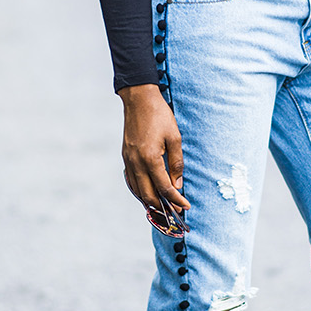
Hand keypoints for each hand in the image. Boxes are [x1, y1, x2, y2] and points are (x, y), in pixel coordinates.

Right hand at [119, 84, 190, 215]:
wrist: (139, 99)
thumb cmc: (159, 116)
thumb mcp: (174, 138)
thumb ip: (176, 163)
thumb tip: (177, 185)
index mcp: (150, 159)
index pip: (164, 188)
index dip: (176, 200)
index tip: (185, 206)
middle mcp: (136, 163)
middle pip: (148, 195)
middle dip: (162, 207)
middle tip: (175, 211)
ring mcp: (128, 161)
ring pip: (137, 190)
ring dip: (149, 202)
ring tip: (163, 207)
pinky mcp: (125, 157)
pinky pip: (131, 181)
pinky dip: (139, 191)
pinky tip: (147, 193)